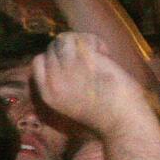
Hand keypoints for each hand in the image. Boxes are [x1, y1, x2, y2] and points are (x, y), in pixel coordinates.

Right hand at [31, 32, 146, 131]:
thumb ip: (60, 82)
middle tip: (88, 57)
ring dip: (82, 41)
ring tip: (96, 52)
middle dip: (69, 48)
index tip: (70, 62)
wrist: (121, 121)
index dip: (53, 57)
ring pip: (64, 39)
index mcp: (46, 94)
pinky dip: (95, 41)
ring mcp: (68, 69)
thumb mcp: (68, 103)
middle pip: (51, 48)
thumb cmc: (101, 114)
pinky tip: (105, 52)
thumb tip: (63, 57)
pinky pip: (83, 38)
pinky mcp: (86, 60)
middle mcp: (53, 80)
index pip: (38, 62)